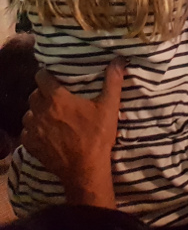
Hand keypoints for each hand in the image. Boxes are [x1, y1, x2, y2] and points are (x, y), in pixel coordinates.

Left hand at [21, 59, 124, 206]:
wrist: (84, 169)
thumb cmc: (97, 136)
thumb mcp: (109, 107)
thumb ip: (112, 81)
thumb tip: (119, 59)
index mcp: (57, 99)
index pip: (41, 77)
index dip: (46, 75)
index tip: (55, 78)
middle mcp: (40, 111)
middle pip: (34, 95)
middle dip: (43, 93)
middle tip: (57, 97)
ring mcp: (33, 129)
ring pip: (29, 113)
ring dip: (37, 112)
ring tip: (51, 115)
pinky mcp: (30, 144)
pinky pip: (26, 131)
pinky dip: (33, 129)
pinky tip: (45, 132)